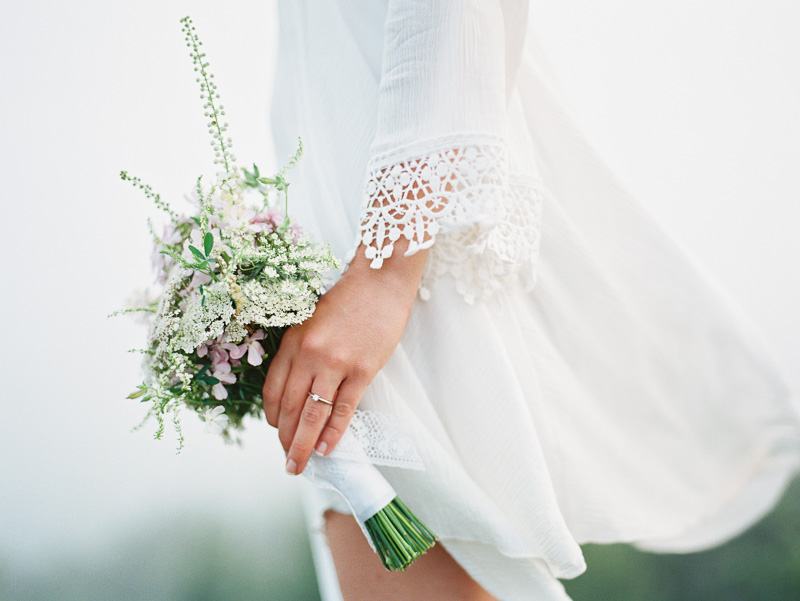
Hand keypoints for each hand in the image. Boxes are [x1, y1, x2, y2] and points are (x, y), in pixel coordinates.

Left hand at [262, 241, 428, 474]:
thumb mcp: (309, 320)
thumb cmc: (347, 300)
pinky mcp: (362, 370)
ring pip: (312, 414)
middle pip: (288, 408)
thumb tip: (296, 391)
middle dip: (285, 439)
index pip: (272, 390)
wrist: (380, 281)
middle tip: (286, 461)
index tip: (276, 432)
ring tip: (299, 466)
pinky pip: (343, 409)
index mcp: (292, 341)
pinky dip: (333, 433)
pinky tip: (327, 450)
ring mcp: (335, 363)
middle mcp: (308, 354)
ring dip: (303, 445)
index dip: (271, 417)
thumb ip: (299, 352)